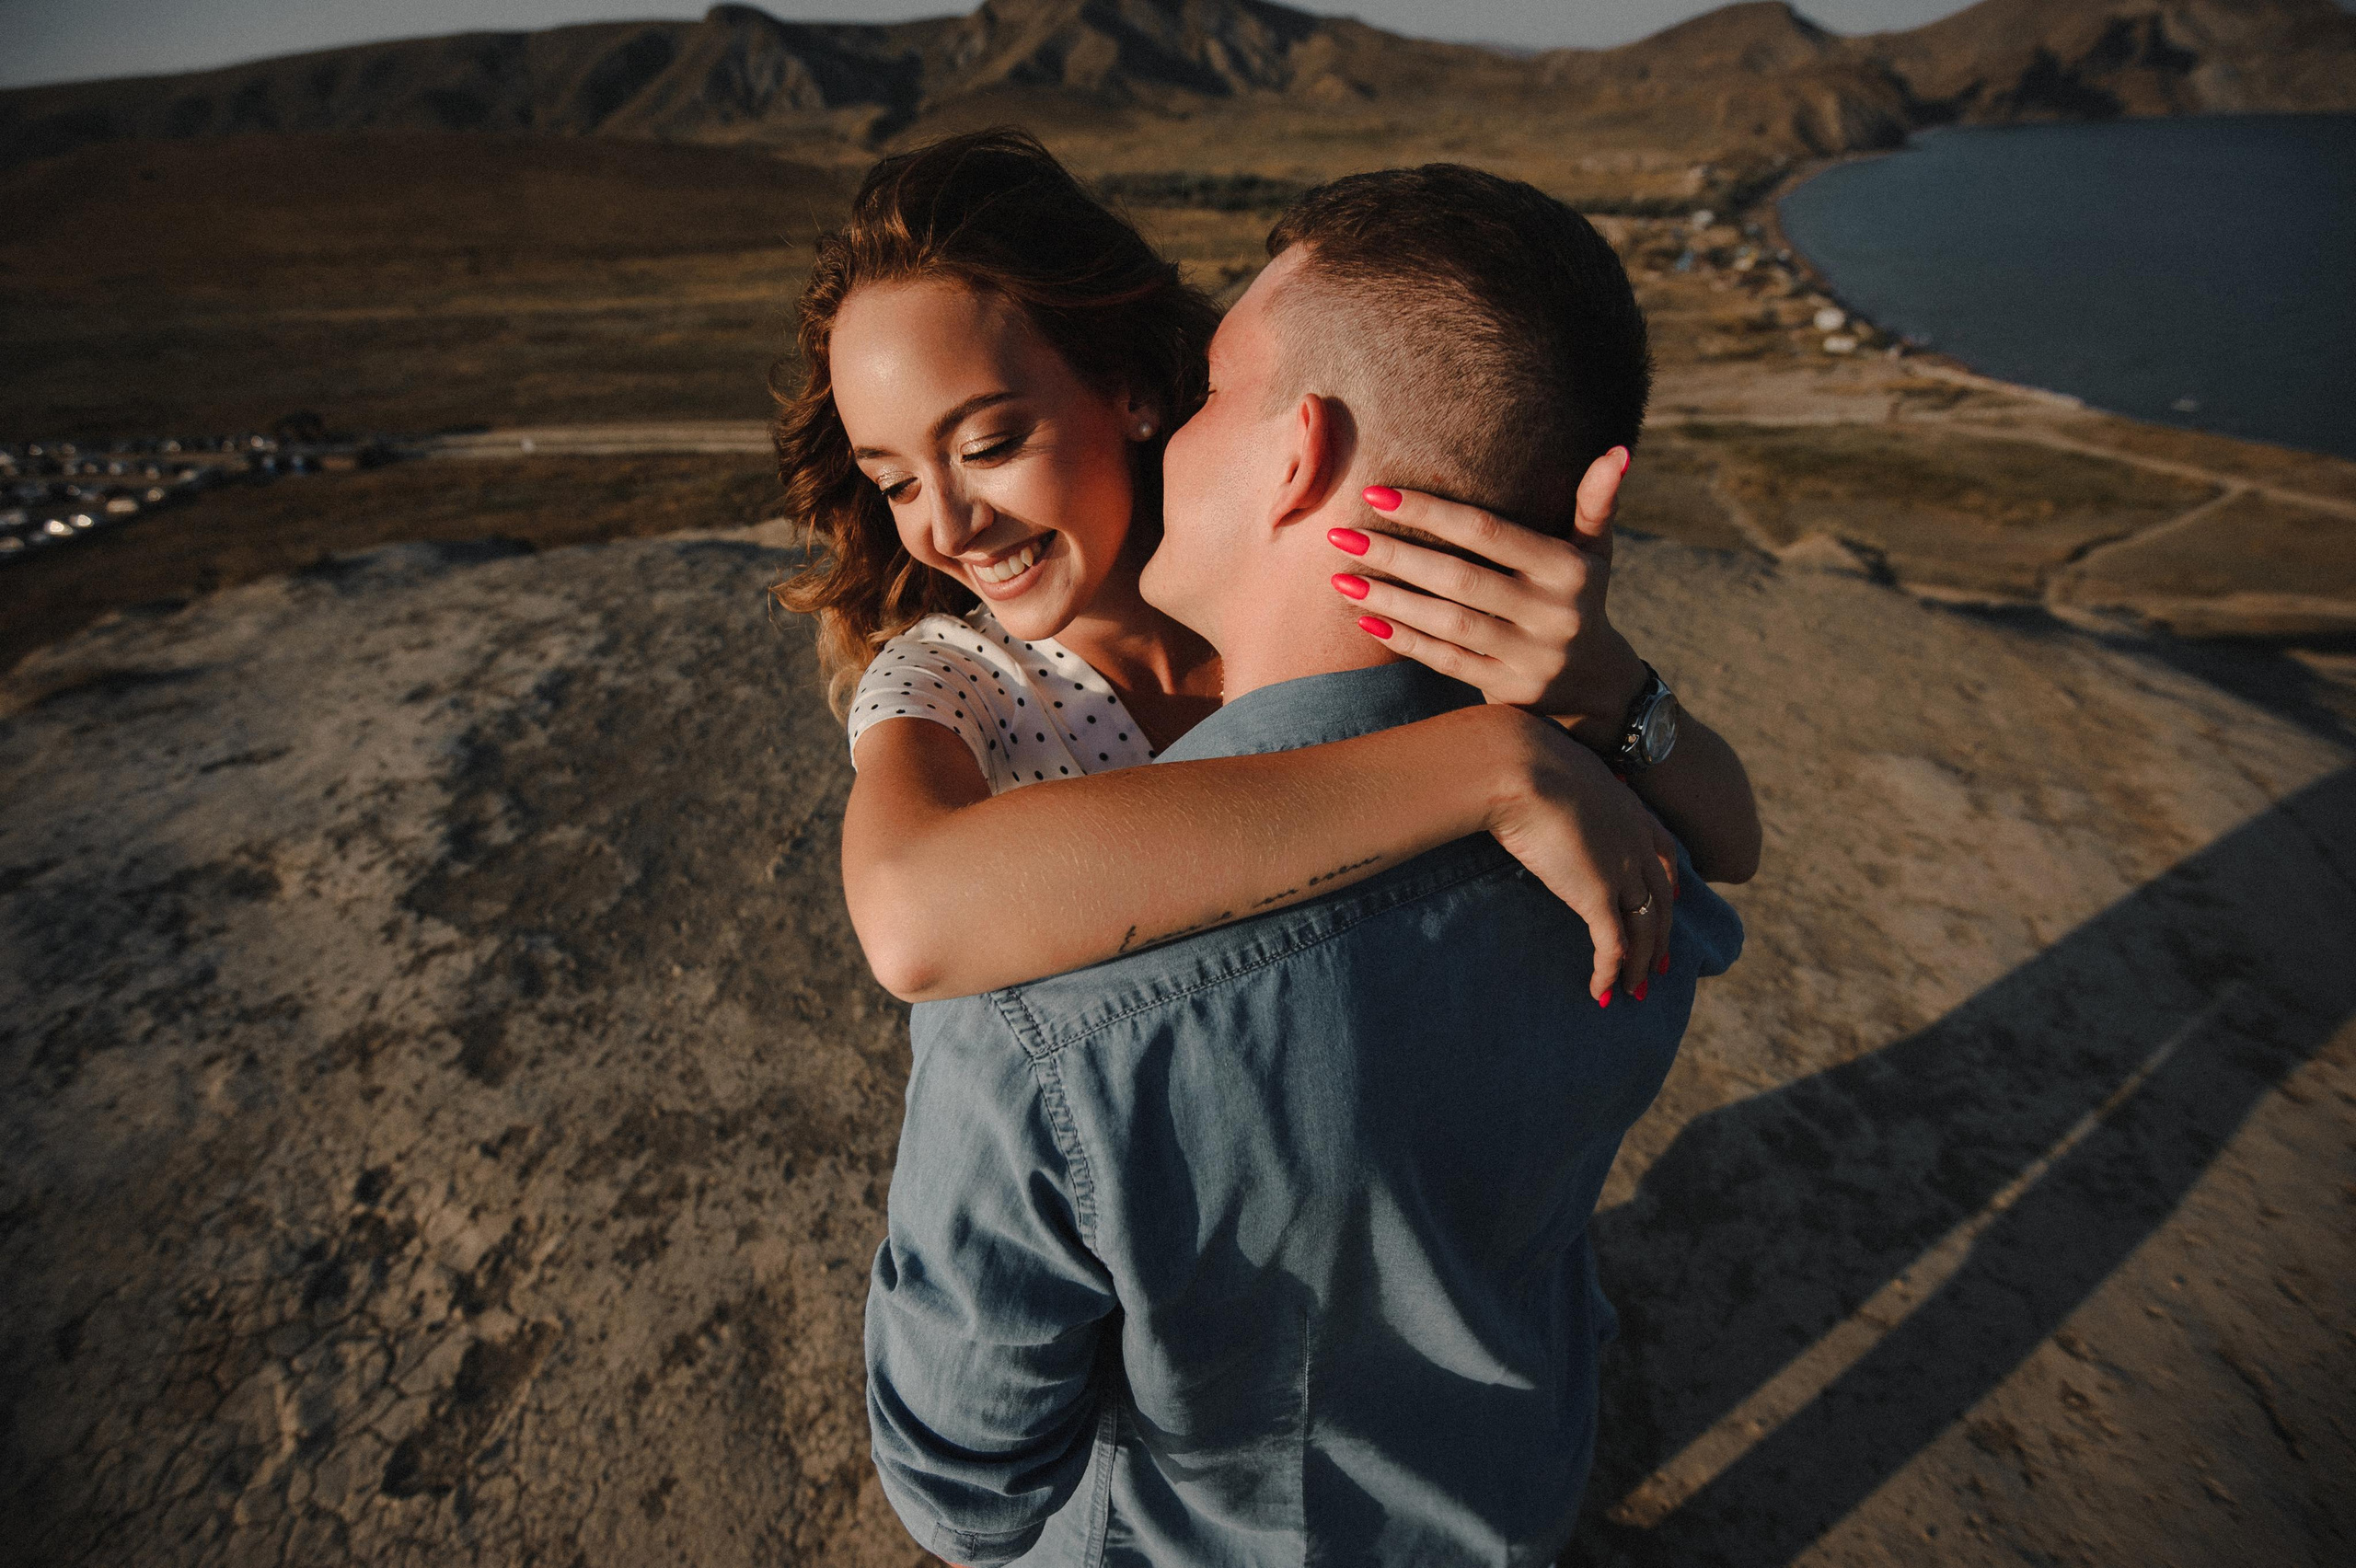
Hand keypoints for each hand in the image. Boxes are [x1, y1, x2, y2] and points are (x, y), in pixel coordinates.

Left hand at [1330, 447, 1648, 733]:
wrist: (1596, 685)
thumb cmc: (1579, 597)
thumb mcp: (1595, 552)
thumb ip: (1596, 502)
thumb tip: (1617, 451)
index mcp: (1568, 570)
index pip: (1489, 533)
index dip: (1431, 512)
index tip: (1376, 493)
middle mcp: (1551, 615)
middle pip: (1458, 579)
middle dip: (1395, 555)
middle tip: (1341, 534)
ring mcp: (1529, 658)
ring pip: (1446, 624)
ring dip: (1389, 599)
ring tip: (1341, 576)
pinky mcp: (1507, 691)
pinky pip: (1445, 662)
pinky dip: (1403, 641)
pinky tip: (1364, 618)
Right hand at [1483, 710, 1678, 1003]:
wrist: (1520, 766)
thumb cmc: (1521, 758)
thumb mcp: (1553, 766)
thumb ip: (1557, 784)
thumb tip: (1532, 783)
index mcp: (1629, 809)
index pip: (1664, 851)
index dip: (1669, 880)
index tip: (1671, 899)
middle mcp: (1635, 842)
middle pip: (1661, 899)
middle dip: (1662, 934)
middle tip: (1661, 963)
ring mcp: (1621, 870)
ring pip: (1644, 928)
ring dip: (1641, 963)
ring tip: (1635, 990)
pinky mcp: (1596, 895)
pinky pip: (1612, 945)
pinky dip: (1610, 972)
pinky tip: (1601, 992)